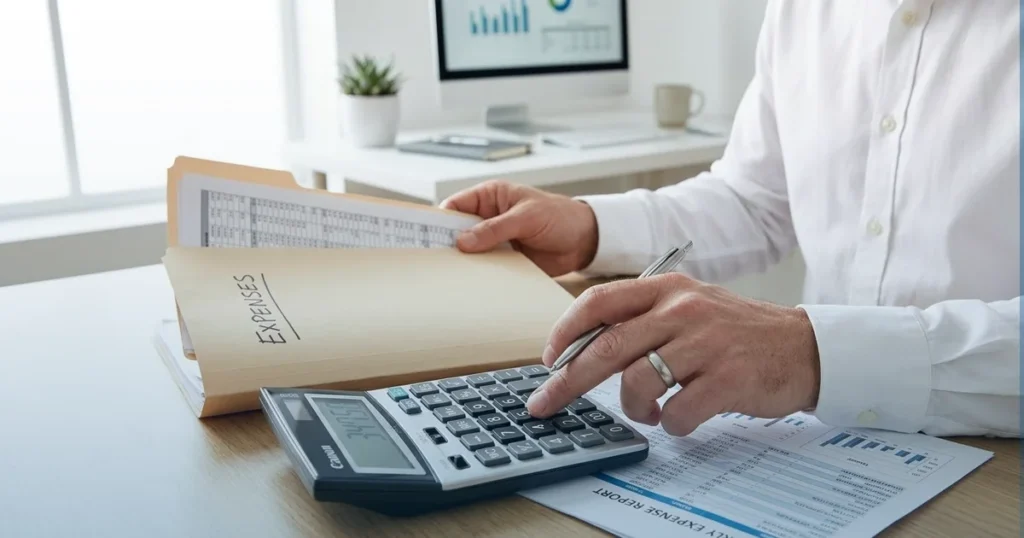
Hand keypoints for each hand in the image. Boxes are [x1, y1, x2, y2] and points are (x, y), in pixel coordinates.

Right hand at [440, 181, 598, 275]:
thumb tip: (463, 241)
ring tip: (445, 277)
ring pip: (469, 252)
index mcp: (489, 197)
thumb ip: (496, 228)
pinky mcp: (503, 261)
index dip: (438, 221)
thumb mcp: (527, 217)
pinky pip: (485, 269)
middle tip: (431, 261)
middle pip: (457, 231)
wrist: (585, 241)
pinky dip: (478, 276)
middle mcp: (487, 218)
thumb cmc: (560, 216)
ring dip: (462, 263)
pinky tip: (469, 286)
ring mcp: (494, 241)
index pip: (455, 206)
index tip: (424, 237)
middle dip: (446, 245)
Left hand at [526, 273, 820, 435]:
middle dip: (568, 380)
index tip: (548, 358)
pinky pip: (677, 413)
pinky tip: (681, 416)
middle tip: (546, 403)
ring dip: (634, 408)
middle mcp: (683, 309)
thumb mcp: (690, 306)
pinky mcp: (728, 378)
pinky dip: (671, 424)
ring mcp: (706, 343)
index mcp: (668, 288)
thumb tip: (583, 349)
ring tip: (651, 410)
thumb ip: (643, 318)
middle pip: (607, 348)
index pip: (600, 301)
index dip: (566, 330)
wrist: (804, 347)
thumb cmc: (737, 331)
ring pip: (638, 383)